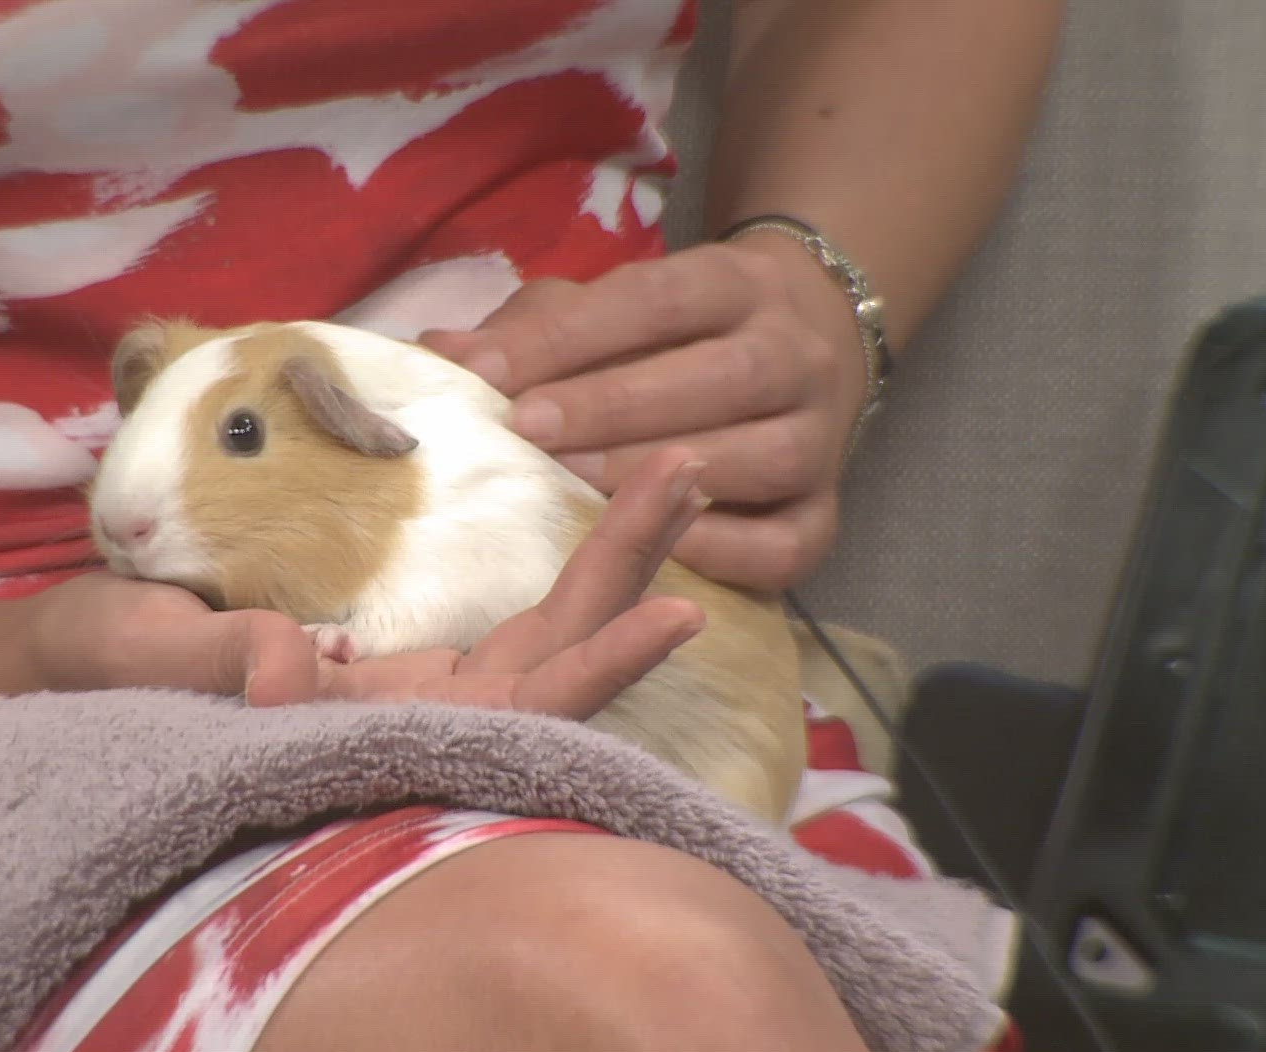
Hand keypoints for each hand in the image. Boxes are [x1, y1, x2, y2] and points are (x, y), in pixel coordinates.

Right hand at [10, 447, 711, 720]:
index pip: (514, 712)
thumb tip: (297, 664)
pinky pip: (498, 630)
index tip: (674, 611)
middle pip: (553, 655)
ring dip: (606, 563)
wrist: (60, 676)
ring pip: (538, 637)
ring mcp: (409, 698)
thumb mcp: (148, 660)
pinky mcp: (391, 669)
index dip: (596, 664)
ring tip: (668, 482)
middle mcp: (413, 725)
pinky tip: (594, 534)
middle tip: (691, 471)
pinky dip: (556, 582)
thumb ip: (221, 661)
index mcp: (373, 740)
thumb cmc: (94, 677)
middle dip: (626, 568)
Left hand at [420, 233, 868, 590]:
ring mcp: (823, 438)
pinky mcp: (827, 512)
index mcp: (738, 284)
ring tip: (579, 488)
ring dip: (666, 476)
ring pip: (765, 457)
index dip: (570, 337)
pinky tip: (660, 548)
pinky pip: (792, 544)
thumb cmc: (678, 334)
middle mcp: (796, 355)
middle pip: (720, 376)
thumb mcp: (615, 307)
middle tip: (531, 431)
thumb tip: (438, 354)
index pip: (655, 301)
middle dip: (617, 405)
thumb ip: (534, 327)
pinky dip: (728, 552)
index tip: (491, 374)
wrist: (809, 342)